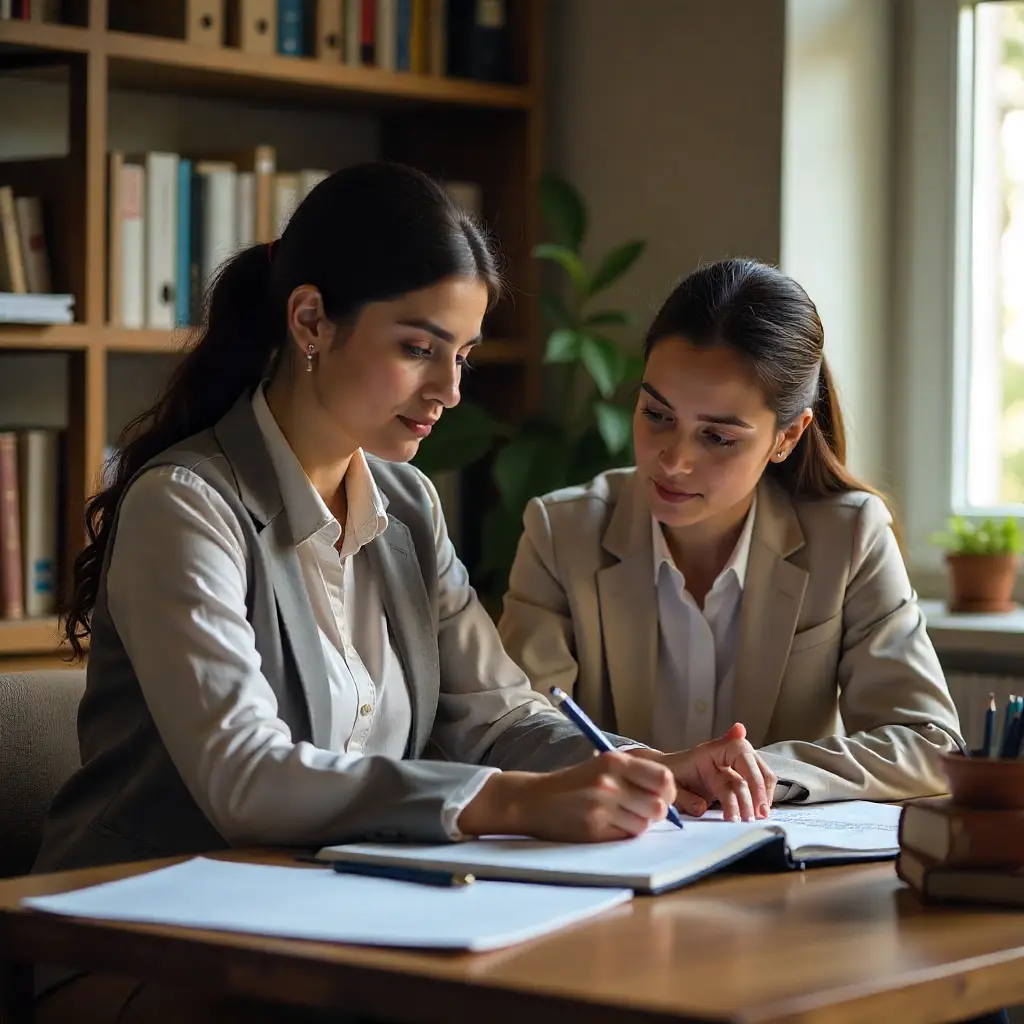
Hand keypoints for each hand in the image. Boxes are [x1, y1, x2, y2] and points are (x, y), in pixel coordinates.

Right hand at [456, 751, 677, 842]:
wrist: (534, 799)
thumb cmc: (573, 783)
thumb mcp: (602, 766)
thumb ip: (634, 774)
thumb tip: (669, 792)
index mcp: (614, 761)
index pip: (663, 778)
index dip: (668, 790)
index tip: (662, 794)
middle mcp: (609, 783)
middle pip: (659, 806)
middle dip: (656, 811)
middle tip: (643, 809)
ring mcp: (601, 808)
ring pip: (644, 825)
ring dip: (638, 824)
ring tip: (620, 816)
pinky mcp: (594, 830)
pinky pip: (626, 837)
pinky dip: (622, 834)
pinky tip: (607, 824)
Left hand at [634, 723, 776, 821]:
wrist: (661, 778)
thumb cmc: (665, 779)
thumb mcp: (668, 786)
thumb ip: (683, 796)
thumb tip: (703, 806)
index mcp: (707, 752)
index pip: (738, 750)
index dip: (749, 773)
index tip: (749, 797)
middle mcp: (724, 756)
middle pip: (753, 764)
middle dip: (758, 789)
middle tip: (758, 815)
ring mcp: (731, 767)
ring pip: (759, 774)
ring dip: (763, 795)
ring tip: (760, 817)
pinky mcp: (735, 780)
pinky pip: (755, 785)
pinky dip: (761, 798)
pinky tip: (759, 813)